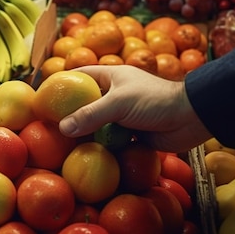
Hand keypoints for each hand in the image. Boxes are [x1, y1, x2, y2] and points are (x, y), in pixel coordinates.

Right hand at [59, 65, 211, 152]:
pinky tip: (86, 156)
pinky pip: (110, 140)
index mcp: (109, 77)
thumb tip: (62, 129)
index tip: (43, 98)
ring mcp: (122, 115)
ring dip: (85, 134)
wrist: (191, 118)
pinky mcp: (131, 134)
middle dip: (69, 115)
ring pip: (96, 125)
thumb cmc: (154, 101)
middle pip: (85, 104)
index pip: (78, 76)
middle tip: (49, 128)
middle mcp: (113, 95)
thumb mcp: (118, 103)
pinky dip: (101, 147)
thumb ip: (90, 115)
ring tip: (63, 146)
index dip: (60, 84)